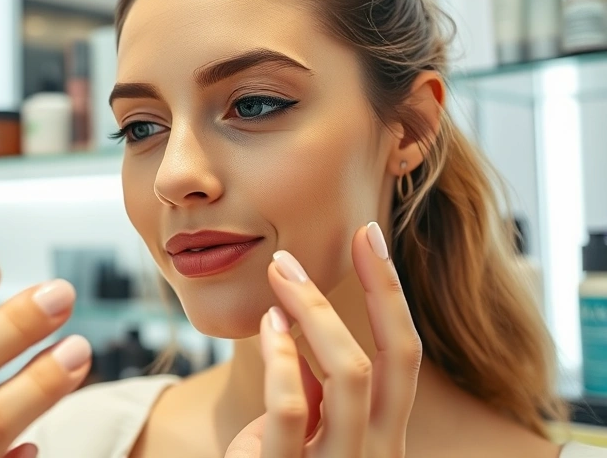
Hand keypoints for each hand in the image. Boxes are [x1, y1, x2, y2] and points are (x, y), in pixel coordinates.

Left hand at [226, 222, 422, 457]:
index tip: (369, 235)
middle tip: (335, 240)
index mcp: (383, 437)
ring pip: (350, 375)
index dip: (390, 293)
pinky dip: (280, 358)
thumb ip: (311, 391)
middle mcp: (377, 453)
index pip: (403, 355)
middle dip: (373, 288)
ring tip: (281, 273)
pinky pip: (293, 410)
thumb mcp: (301, 435)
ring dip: (315, 311)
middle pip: (398, 358)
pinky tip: (267, 326)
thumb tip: (296, 331)